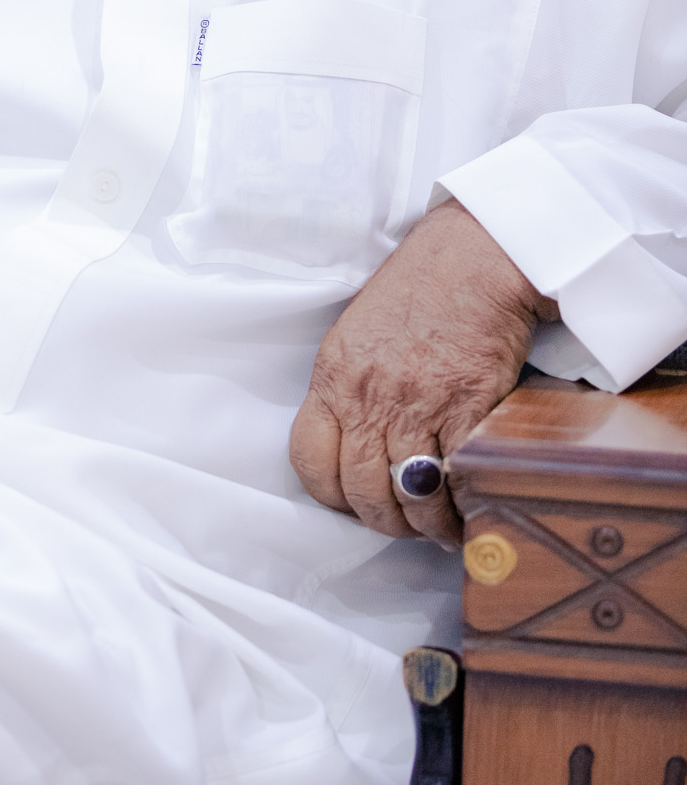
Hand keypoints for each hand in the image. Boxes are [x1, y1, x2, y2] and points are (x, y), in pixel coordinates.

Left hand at [288, 200, 556, 545]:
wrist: (477, 256)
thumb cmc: (420, 287)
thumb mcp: (359, 332)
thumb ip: (350, 387)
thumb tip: (358, 441)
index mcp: (334, 375)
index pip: (308, 461)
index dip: (330, 495)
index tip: (351, 502)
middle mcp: (368, 395)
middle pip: (359, 490)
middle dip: (382, 521)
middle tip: (402, 524)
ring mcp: (417, 404)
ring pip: (409, 495)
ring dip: (425, 524)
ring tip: (438, 527)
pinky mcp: (468, 408)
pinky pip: (458, 478)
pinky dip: (464, 505)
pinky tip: (469, 509)